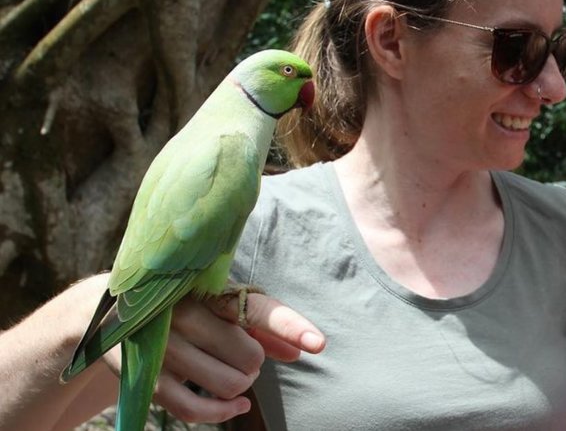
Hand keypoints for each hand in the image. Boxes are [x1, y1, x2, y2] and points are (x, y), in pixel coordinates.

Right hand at [102, 292, 324, 423]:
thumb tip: (302, 351)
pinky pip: (194, 408)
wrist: (109, 312)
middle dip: (255, 365)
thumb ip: (262, 328)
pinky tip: (234, 409)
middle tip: (243, 359)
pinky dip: (221, 414)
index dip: (289, 327)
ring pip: (226, 384)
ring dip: (239, 387)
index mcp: (208, 290)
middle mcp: (185, 314)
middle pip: (249, 356)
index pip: (258, 309)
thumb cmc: (183, 308)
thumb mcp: (220, 308)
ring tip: (232, 376)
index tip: (318, 344)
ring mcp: (163, 346)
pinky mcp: (146, 376)